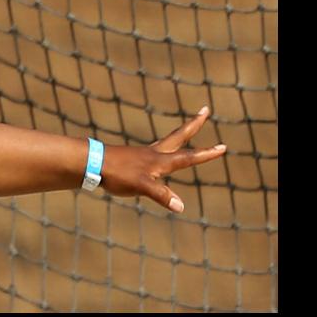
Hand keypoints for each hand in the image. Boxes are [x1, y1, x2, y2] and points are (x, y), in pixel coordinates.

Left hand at [102, 106, 228, 212]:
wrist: (92, 163)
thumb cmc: (117, 174)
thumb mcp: (141, 186)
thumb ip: (161, 195)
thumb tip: (180, 206)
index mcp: (160, 161)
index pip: (188, 157)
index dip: (206, 154)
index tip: (223, 147)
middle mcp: (155, 154)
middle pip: (179, 136)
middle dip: (194, 125)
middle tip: (205, 110)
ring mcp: (143, 155)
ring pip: (168, 141)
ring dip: (181, 134)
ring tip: (189, 127)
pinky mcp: (133, 158)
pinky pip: (154, 151)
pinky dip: (164, 150)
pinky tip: (159, 155)